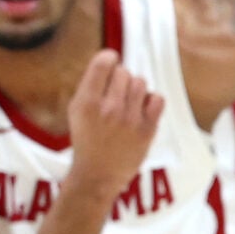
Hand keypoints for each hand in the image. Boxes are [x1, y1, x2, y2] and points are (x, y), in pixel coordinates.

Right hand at [65, 50, 162, 192]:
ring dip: (135, 89)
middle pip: (124, 72)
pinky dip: (152, 101)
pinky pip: (157, 99)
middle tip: (117, 91)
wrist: (98, 174)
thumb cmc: (87, 142)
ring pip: (141, 83)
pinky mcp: (147, 130)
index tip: (111, 60)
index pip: (103, 63)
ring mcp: (130, 119)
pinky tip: (143, 109)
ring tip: (129, 101)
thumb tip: (108, 65)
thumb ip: (90, 87)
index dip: (109, 58)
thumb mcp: (77, 111)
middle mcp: (109, 109)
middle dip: (120, 78)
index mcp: (87, 102)